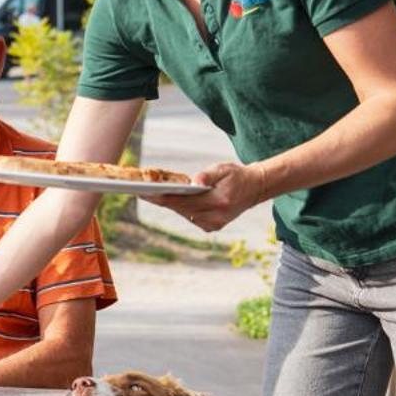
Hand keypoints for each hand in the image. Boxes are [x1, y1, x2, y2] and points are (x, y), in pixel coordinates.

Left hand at [148, 160, 272, 232]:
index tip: (147, 193)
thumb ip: (208, 175)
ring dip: (168, 204)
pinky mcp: (211, 226)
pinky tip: (166, 199)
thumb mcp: (223, 169)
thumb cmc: (236, 175)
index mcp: (219, 202)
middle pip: (181, 209)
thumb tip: (194, 182)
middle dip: (161, 200)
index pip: (185, 201)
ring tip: (148, 194)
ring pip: (184, 214)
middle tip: (141, 192)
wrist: (254, 188)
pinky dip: (179, 207)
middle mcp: (216, 217)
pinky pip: (190, 216)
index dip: (164, 197)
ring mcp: (214, 224)